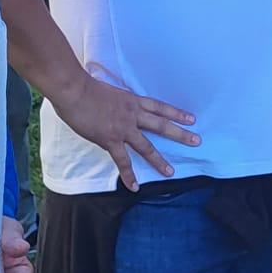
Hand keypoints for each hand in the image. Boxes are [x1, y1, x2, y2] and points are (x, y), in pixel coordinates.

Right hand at [56, 68, 198, 190]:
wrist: (75, 90)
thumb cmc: (84, 86)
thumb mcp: (107, 89)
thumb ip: (114, 100)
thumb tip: (111, 105)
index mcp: (132, 100)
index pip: (159, 107)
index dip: (176, 113)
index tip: (191, 118)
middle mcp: (132, 114)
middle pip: (161, 125)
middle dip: (180, 134)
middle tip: (197, 141)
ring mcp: (123, 128)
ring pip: (146, 146)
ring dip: (159, 160)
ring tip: (171, 172)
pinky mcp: (110, 139)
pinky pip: (122, 160)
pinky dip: (128, 175)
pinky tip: (134, 186)